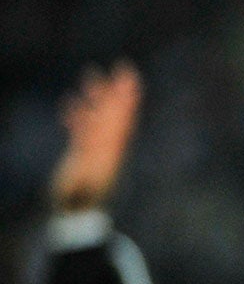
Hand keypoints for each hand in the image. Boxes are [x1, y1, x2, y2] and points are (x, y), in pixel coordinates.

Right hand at [52, 62, 141, 214]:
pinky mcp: (81, 155)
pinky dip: (77, 118)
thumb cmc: (81, 200)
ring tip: (90, 75)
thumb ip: (90, 159)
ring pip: (96, 118)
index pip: (122, 118)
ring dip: (95, 98)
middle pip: (113, 113)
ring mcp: (94, 149)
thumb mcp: (86, 178)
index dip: (126, 99)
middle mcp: (107, 147)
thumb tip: (94, 145)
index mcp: (112, 150)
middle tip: (122, 67)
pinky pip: (81, 131)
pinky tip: (70, 105)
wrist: (76, 216)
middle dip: (115, 91)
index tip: (133, 79)